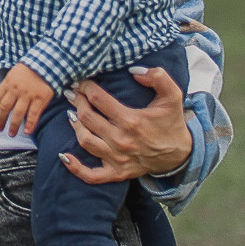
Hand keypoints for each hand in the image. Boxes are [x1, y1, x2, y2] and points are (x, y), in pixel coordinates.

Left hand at [0, 64, 54, 136]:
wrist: (48, 62)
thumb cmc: (32, 67)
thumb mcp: (15, 72)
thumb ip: (10, 84)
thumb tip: (5, 96)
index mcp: (8, 82)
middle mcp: (16, 90)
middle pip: (5, 108)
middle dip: (1, 120)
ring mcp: (28, 95)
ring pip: (18, 114)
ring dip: (13, 125)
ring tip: (11, 133)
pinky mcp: (40, 99)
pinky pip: (33, 114)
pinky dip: (30, 124)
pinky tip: (27, 131)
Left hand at [62, 66, 191, 184]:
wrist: (180, 154)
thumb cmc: (171, 122)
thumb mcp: (173, 96)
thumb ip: (158, 77)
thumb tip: (135, 70)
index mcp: (131, 120)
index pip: (98, 99)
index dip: (86, 87)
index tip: (80, 81)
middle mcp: (121, 140)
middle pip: (87, 117)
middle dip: (77, 101)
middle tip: (72, 93)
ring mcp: (117, 159)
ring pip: (85, 140)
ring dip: (74, 125)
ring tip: (71, 113)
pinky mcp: (117, 173)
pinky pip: (91, 175)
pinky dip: (75, 167)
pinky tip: (64, 156)